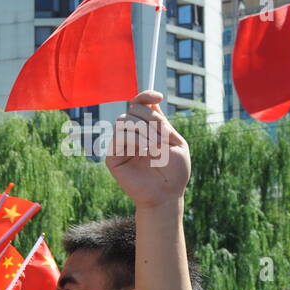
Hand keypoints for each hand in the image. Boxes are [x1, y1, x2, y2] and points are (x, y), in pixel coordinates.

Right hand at [105, 90, 189, 208]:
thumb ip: (163, 124)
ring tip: (155, 148)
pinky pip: (119, 137)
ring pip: (123, 120)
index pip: (140, 104)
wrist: (166, 194)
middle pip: (133, 109)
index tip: (158, 97)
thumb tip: (151, 104)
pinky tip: (146, 152)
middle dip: (149, 119)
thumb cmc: (175, 171)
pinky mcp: (113, 156)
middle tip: (161, 137)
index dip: (146, 96)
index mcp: (148, 128)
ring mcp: (122, 144)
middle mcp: (133, 133)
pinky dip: (135, 141)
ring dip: (143, 131)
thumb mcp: (176, 143)